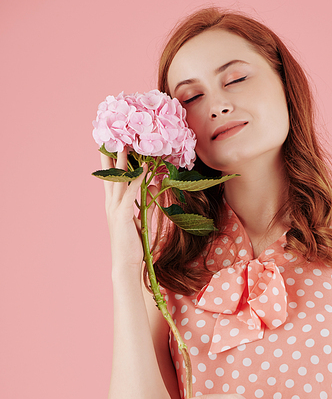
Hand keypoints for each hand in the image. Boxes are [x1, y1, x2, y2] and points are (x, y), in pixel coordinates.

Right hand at [101, 148, 156, 268]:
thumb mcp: (142, 220)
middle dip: (110, 154)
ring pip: (118, 180)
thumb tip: (154, 186)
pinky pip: (130, 192)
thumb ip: (146, 202)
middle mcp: (111, 204)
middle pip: (110, 174)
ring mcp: (115, 209)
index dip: (111, 161)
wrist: (126, 264)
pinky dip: (137, 179)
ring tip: (125, 143)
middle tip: (112, 135)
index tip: (112, 144)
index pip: (111, 178)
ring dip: (122, 161)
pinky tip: (143, 168)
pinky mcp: (122, 215)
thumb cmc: (133, 245)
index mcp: (114, 205)